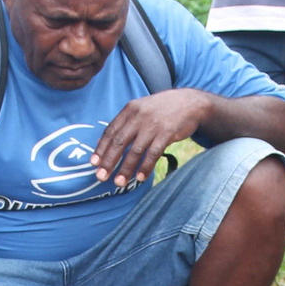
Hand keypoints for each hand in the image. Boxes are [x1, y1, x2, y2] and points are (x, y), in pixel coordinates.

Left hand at [91, 89, 211, 186]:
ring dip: (126, 169)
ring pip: (135, 151)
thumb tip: (110, 143)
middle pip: (120, 142)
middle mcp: (139, 116)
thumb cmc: (163, 108)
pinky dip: (145, 167)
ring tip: (119, 183)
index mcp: (130, 109)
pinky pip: (153, 154)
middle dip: (109, 162)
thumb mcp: (142, 108)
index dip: (101, 148)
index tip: (94, 163)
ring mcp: (153, 125)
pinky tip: (140, 178)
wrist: (190, 102)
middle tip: (101, 177)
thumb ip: (128, 122)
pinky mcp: (167, 133)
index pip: (111, 131)